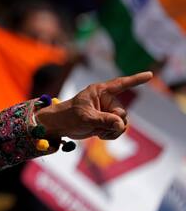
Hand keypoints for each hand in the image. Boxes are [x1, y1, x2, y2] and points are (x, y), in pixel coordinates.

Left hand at [35, 71, 152, 139]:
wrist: (60, 126)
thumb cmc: (68, 116)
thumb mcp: (85, 118)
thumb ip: (104, 120)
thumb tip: (121, 125)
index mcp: (100, 91)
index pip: (121, 84)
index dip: (136, 80)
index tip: (150, 75)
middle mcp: (106, 100)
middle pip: (122, 113)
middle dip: (114, 123)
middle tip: (99, 127)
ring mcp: (108, 111)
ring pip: (122, 123)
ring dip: (113, 131)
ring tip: (98, 132)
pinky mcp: (107, 121)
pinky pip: (118, 129)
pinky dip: (111, 134)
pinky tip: (99, 135)